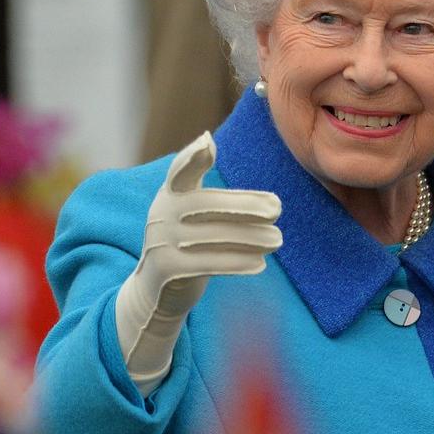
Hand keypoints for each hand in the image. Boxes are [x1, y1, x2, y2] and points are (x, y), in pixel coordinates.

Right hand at [115, 132, 281, 394]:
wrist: (155, 291)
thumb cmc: (185, 244)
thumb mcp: (187, 215)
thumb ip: (212, 197)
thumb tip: (252, 183)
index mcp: (169, 196)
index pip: (179, 172)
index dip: (191, 157)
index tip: (208, 143)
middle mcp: (161, 214)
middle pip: (208, 205)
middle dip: (245, 207)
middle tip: (278, 210)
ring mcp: (161, 242)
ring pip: (214, 236)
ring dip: (251, 238)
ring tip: (277, 240)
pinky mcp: (168, 270)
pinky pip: (208, 264)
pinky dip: (237, 263)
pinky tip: (260, 264)